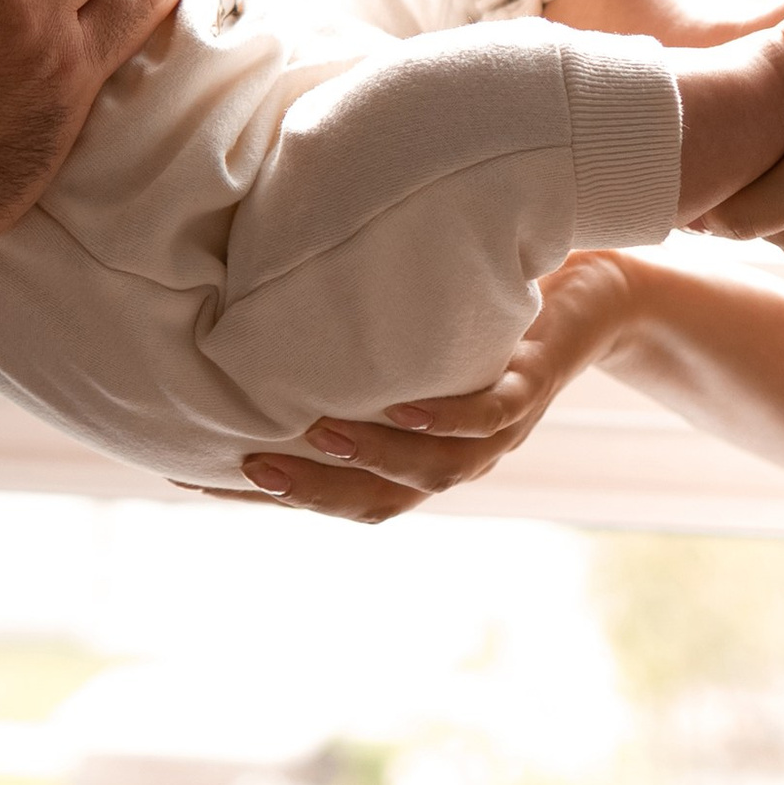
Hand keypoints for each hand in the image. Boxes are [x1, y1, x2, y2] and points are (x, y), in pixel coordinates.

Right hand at [180, 252, 639, 522]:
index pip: (331, 489)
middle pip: (373, 498)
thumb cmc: (482, 300)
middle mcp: (452, 453)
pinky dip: (445, 415)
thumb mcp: (402, 318)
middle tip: (240, 466)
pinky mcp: (531, 387)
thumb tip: (248, 297)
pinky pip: (488, 414)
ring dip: (370, 457)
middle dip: (307, 492)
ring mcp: (495, 428)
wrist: (593, 286)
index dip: (266, 495)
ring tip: (312, 434)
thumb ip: (341, 328)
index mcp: (415, 448)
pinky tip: (403, 402)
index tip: (191, 476)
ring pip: (429, 468)